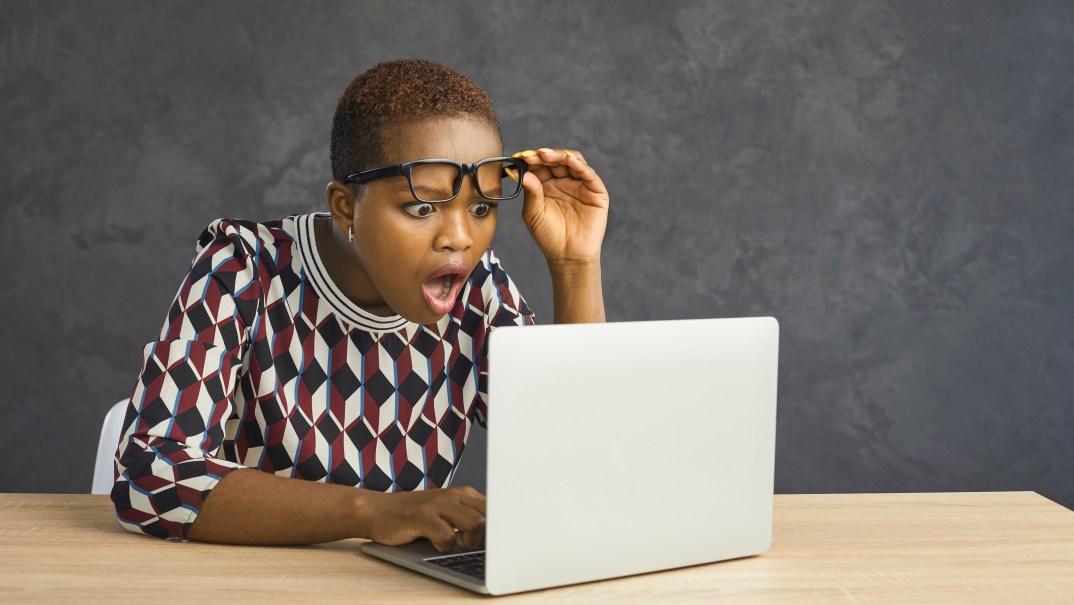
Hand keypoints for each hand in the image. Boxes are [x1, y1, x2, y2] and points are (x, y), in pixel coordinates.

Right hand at [363, 486, 485, 552]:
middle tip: (470, 544)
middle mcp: (454, 495)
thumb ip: (469, 518)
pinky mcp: (421, 517)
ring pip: (475, 523)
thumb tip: (496, 540)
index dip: (499, 528)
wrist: (377, 510)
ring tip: (455, 543)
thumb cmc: (415, 517)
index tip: (495, 543)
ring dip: (469, 541)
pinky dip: (445, 546)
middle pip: (490, 515)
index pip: (496, 508)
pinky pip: (447, 536)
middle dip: (486, 536)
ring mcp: (437, 504)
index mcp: (464, 493)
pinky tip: (435, 544)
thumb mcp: (446, 512)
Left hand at [509, 148, 608, 265]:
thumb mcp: (534, 212)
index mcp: (548, 185)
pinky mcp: (596, 192)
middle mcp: (564, 182)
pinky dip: (579, 165)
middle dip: (544, 155)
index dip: (532, 159)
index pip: (541, 165)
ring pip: (573, 161)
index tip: (520, 157)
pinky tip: (568, 160)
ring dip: (559, 155)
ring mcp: (581, 185)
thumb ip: (530, 191)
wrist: (567, 255)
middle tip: (532, 156)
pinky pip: (588, 174)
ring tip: (545, 155)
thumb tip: (521, 172)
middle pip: (556, 160)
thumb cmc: (548, 236)